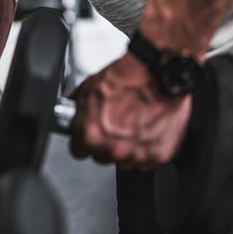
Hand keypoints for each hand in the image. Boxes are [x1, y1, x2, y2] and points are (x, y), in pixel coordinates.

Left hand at [70, 52, 191, 169]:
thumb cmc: (128, 78)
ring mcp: (136, 155)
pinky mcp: (159, 156)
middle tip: (117, 123)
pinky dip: (149, 147)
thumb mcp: (88, 88)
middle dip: (106, 143)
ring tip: (135, 122)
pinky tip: (149, 128)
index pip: (78, 150)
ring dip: (128, 146)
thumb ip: (78, 110)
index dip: (84, 140)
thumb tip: (73, 115)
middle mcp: (113, 149)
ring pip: (126, 160)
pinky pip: (148, 160)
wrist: (158, 73)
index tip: (90, 134)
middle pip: (102, 156)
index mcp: (91, 135)